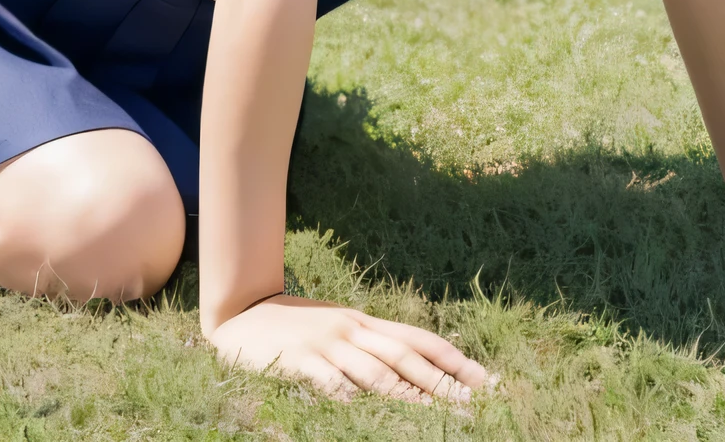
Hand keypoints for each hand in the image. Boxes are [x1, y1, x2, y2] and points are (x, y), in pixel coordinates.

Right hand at [208, 294, 489, 402]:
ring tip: (433, 411)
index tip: (483, 378)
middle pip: (404, 356)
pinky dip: (348, 393)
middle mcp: (352, 330)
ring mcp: (326, 345)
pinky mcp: (300, 361)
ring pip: (374, 370)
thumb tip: (413, 368)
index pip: (417, 340)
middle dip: (440, 379)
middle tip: (471, 401)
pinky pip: (329, 380)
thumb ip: (369, 346)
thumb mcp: (337, 330)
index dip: (452, 359)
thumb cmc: (294, 327)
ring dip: (405, 392)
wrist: (241, 312)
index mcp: (364, 323)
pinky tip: (362, 408)